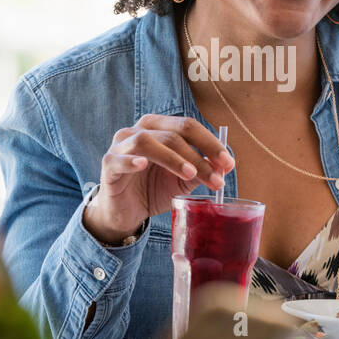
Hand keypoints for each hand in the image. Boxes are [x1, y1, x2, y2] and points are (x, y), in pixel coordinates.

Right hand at [83, 114, 233, 244]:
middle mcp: (140, 130)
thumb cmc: (153, 189)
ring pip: (148, 142)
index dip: (211, 143)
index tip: (229, 164)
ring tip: (190, 174)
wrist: (126, 212)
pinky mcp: (109, 164)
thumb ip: (200, 170)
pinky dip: (132, 160)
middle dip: (199, 154)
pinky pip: (120, 159)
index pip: (188, 126)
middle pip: (172, 133)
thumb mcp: (182, 180)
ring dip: (173, 158)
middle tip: (217, 176)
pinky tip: (143, 165)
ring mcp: (121, 145)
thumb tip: (223, 166)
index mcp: (160, 128)